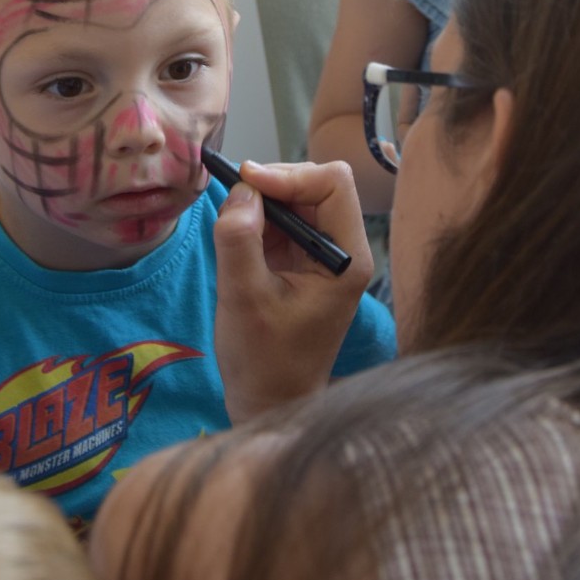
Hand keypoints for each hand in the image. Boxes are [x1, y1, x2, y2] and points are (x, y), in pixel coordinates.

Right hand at [213, 159, 373, 423]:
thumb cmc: (263, 361)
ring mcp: (323, 254)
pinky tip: (238, 236)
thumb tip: (241, 191)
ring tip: (232, 224)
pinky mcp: (302, 260)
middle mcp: (344, 250)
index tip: (247, 183)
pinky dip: (258, 217)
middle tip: (234, 201)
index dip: (290, 176)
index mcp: (347, 259)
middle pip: (316, 184)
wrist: (270, 403)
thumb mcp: (243, 298)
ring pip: (298, 197)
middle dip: (273, 184)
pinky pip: (283, 219)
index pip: (333, 184)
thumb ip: (239, 239)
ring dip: (262, 201)